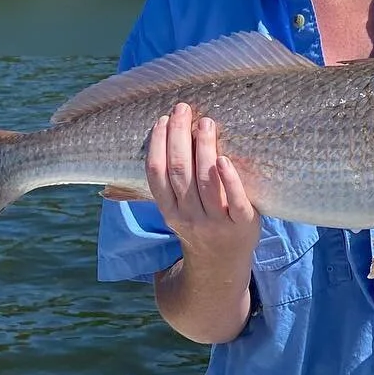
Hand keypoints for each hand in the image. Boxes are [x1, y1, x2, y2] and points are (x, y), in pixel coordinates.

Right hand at [146, 103, 261, 264]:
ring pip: (204, 181)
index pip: (157, 173)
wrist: (223, 264)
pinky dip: (228, 178)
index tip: (163, 119)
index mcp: (170, 210)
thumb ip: (164, 188)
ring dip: (203, 148)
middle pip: (179, 171)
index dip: (158, 144)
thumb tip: (131, 164)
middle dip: (179, 136)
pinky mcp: (242, 223)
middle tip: (184, 109)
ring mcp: (216, 221)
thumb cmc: (200, 226)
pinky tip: (223, 158)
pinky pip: (235, 199)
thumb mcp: (175, 213)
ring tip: (206, 123)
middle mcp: (189, 216)